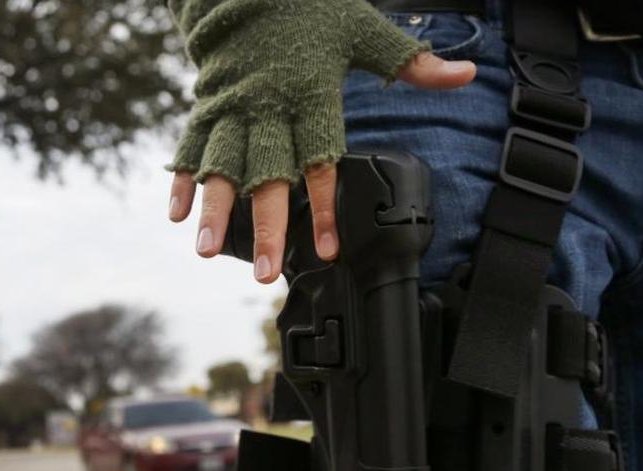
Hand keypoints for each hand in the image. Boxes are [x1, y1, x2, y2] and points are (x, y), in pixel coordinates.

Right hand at [169, 51, 476, 282]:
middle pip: (266, 176)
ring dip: (214, 210)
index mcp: (309, 95)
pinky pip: (191, 146)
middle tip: (263, 272)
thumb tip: (465, 75)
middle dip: (264, 225)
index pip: (320, 159)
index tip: (327, 248)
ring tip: (207, 250)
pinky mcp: (207, 106)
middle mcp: (267, 109)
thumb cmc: (308, 8)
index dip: (325, 206)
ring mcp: (232, 110)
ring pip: (220, 167)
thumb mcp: (362, 29)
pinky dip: (182, 179)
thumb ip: (409, 61)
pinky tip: (177, 213)